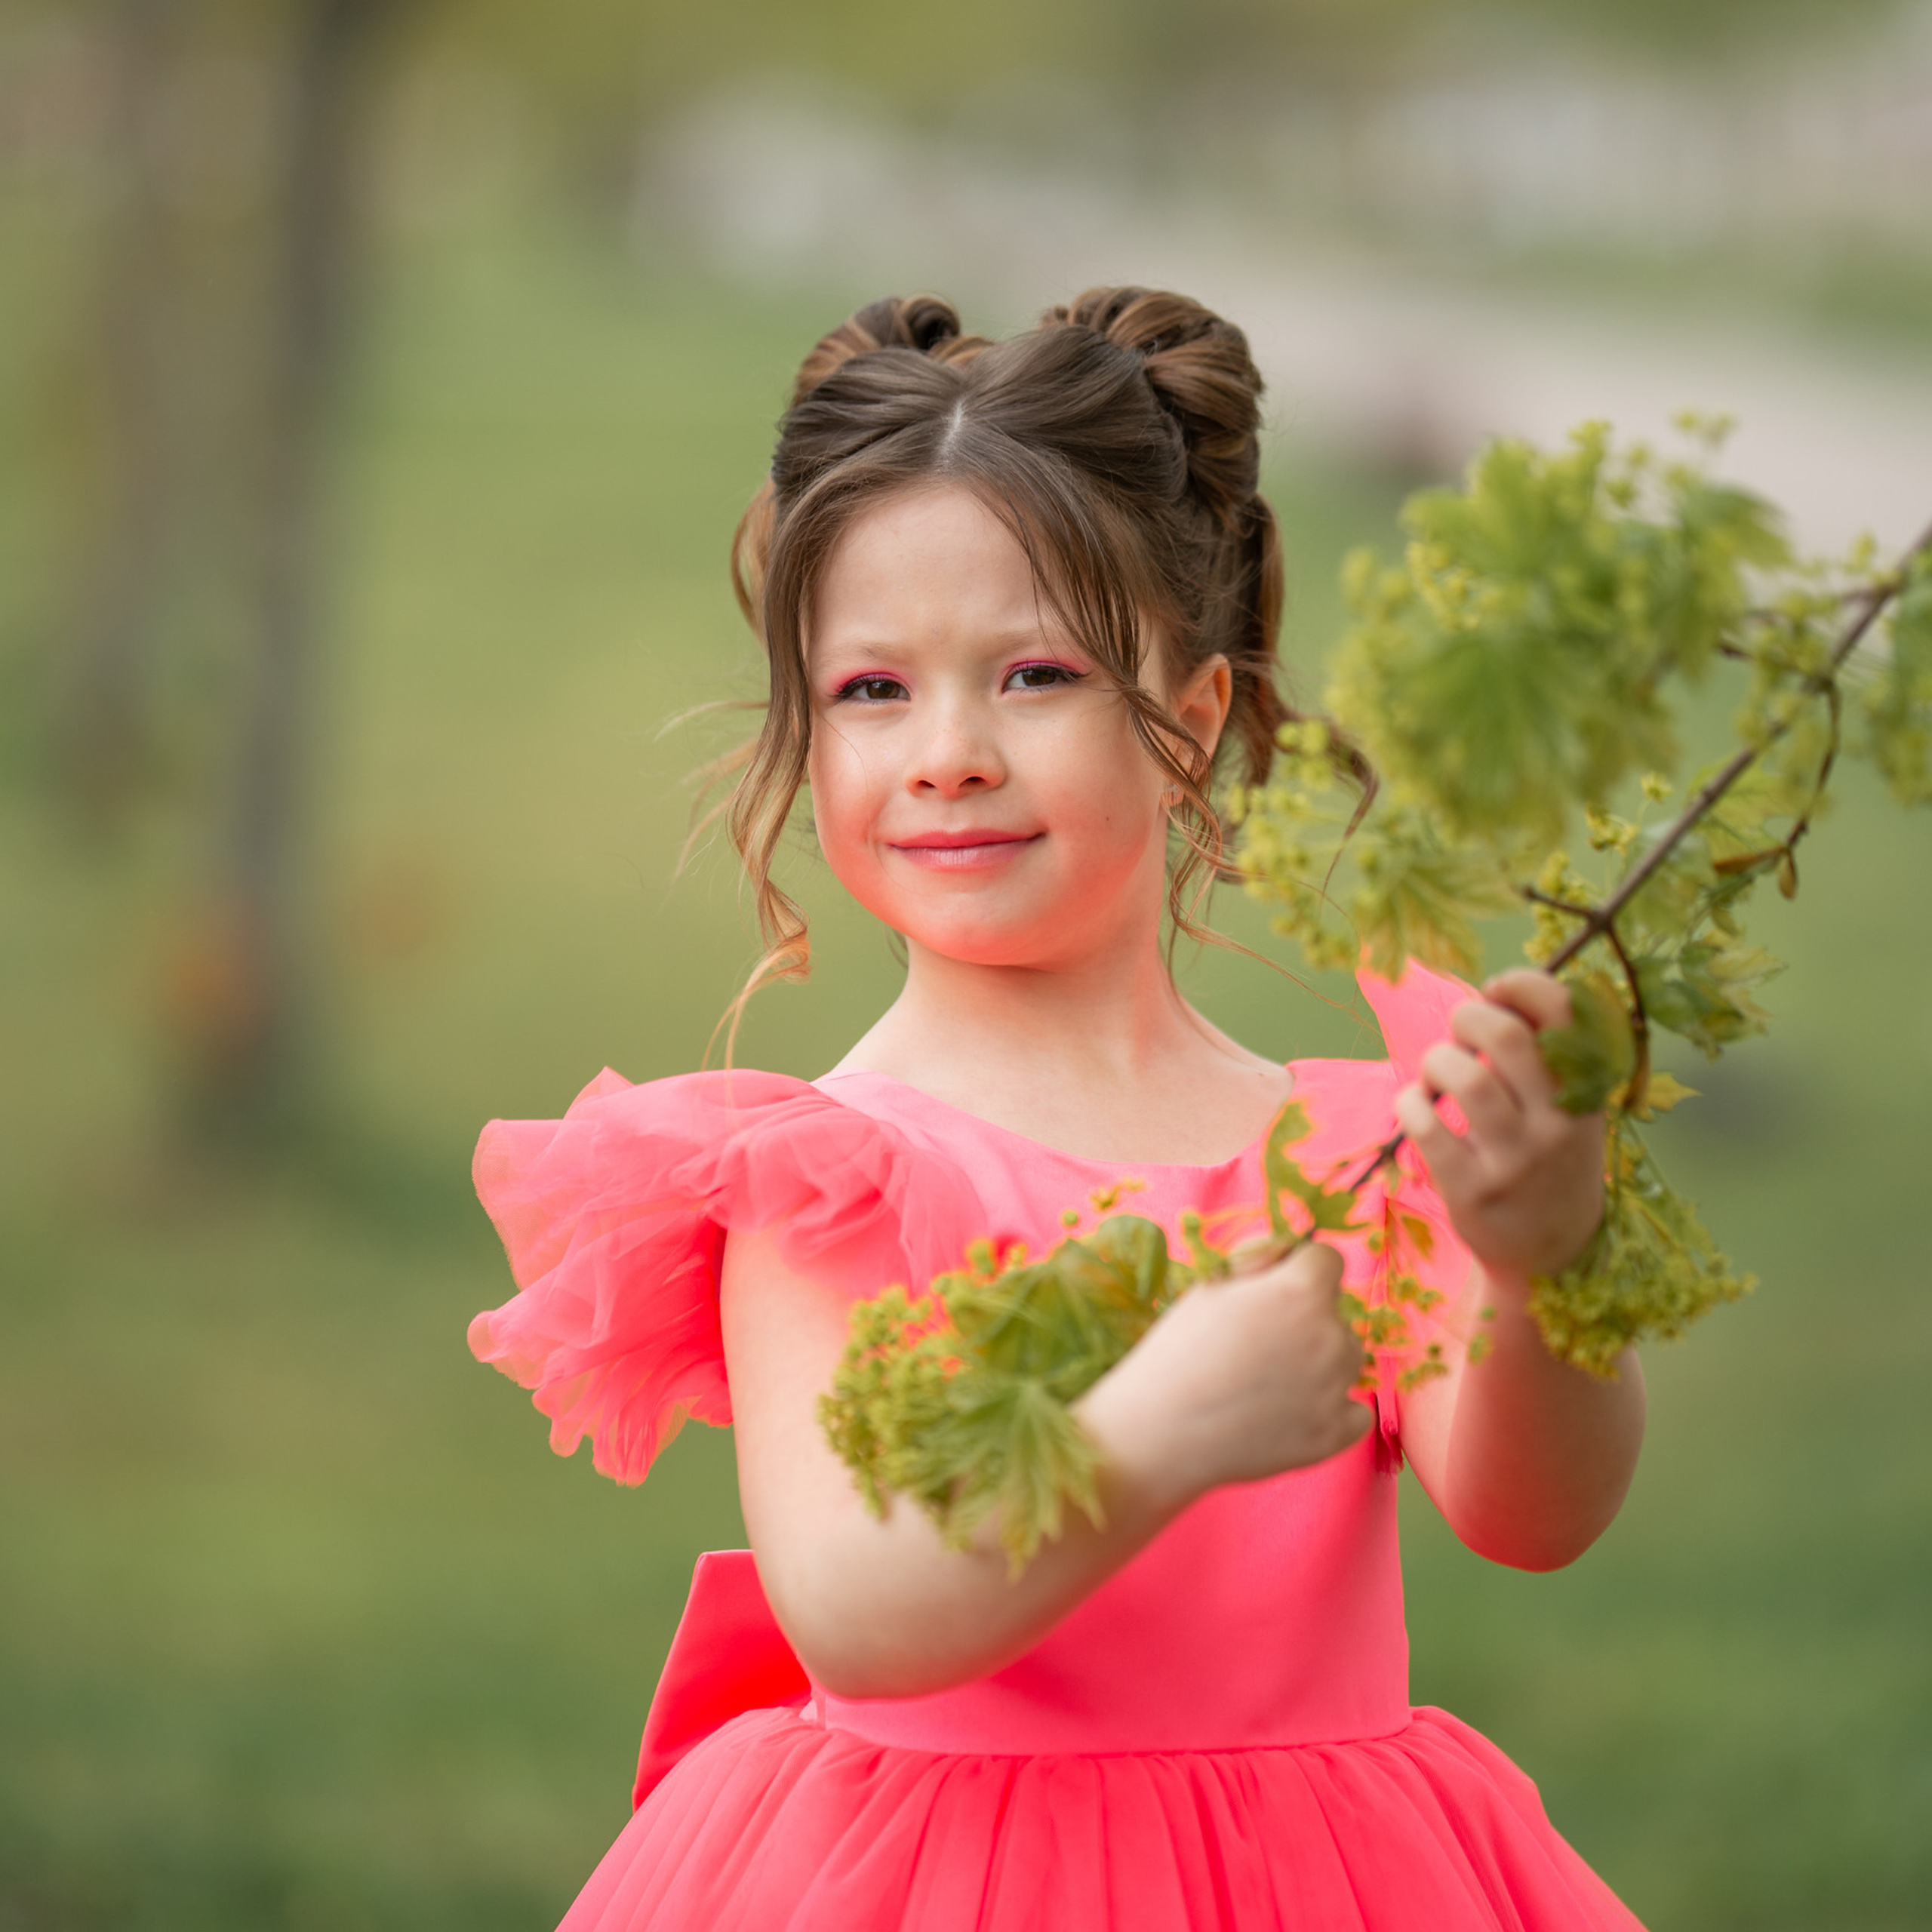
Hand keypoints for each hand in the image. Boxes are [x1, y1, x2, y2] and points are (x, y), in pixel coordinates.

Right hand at [1078, 1239, 1368, 1510]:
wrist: (1159, 1431)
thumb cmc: (1179, 1349)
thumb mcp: (1212, 1284)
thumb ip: (1261, 1257)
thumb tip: (1293, 1251)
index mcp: (1301, 1291)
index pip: (1326, 1259)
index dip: (1298, 1270)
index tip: (1272, 1291)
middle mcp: (1331, 1336)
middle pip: (1336, 1313)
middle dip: (1307, 1318)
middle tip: (1259, 1344)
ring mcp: (1336, 1389)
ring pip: (1347, 1358)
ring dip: (1321, 1361)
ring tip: (1268, 1381)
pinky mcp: (1334, 1435)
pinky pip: (1356, 1411)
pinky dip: (1333, 1409)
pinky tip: (1292, 1412)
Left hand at [1392, 968, 1604, 1281]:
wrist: (1553, 1255)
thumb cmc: (1549, 1160)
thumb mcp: (1569, 1109)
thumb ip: (1544, 1056)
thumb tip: (1493, 993)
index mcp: (1586, 1095)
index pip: (1566, 1014)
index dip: (1522, 984)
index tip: (1496, 989)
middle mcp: (1557, 1125)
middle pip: (1506, 1036)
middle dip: (1468, 1017)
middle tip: (1459, 1033)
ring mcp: (1515, 1161)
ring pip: (1465, 1076)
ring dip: (1437, 1060)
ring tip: (1436, 1075)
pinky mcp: (1472, 1191)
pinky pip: (1427, 1125)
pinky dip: (1409, 1101)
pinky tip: (1415, 1105)